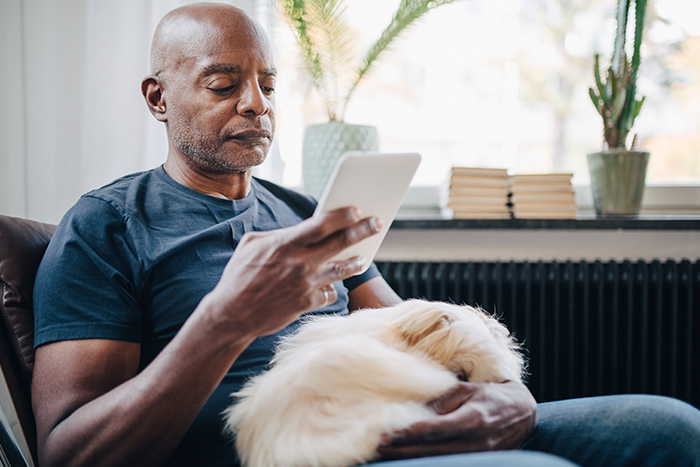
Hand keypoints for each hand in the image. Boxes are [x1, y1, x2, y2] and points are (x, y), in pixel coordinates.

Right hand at [204, 206, 381, 338]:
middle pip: (340, 243)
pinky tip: (329, 284)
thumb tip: (302, 230)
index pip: (321, 224)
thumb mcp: (252, 244)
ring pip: (341, 270)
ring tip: (363, 257)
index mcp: (285, 244)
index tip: (357, 210)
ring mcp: (305, 285)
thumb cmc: (240, 276)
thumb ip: (279, 235)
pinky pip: (328, 293)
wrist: (232, 315)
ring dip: (356, 262)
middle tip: (377, 223)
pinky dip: (330, 288)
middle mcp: (299, 263)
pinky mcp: (306, 304)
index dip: (342, 216)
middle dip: (362, 231)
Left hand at [377, 381, 536, 459]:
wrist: (521, 413)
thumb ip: (441, 401)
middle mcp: (477, 442)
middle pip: (433, 451)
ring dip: (411, 459)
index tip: (387, 435)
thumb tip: (415, 414)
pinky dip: (426, 461)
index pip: (437, 429)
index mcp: (474, 419)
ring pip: (439, 461)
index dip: (411, 434)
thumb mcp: (466, 390)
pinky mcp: (477, 462)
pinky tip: (407, 458)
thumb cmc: (489, 396)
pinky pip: (448, 463)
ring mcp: (478, 456)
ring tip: (385, 456)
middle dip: (403, 451)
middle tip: (377, 448)